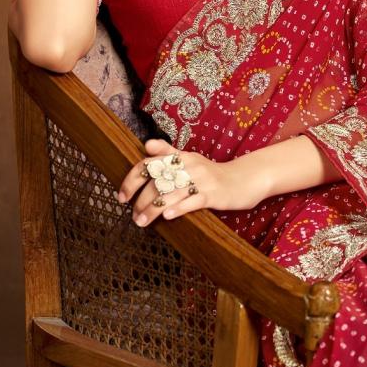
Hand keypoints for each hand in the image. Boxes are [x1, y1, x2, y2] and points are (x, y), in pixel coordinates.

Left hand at [117, 139, 268, 227]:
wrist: (244, 179)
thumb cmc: (212, 173)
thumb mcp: (191, 160)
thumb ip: (168, 152)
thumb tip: (147, 145)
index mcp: (181, 157)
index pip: (149, 164)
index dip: (132, 179)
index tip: (122, 196)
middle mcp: (189, 166)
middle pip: (157, 181)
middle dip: (140, 200)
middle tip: (133, 216)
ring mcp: (202, 180)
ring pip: (170, 194)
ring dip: (152, 210)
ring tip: (141, 222)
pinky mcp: (213, 194)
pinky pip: (192, 201)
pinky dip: (178, 208)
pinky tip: (166, 216)